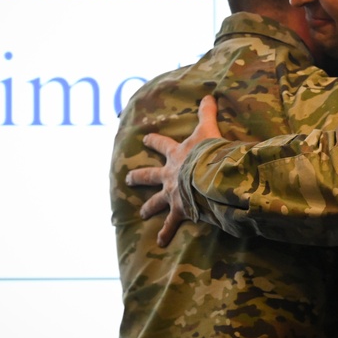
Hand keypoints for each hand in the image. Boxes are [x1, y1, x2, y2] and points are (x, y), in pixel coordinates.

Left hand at [126, 95, 222, 246]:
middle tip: (128, 179)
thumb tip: (208, 94)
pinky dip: (166, 233)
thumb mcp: (208, 129)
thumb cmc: (209, 152)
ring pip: (156, 201)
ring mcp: (173, 194)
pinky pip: (172, 224)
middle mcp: (170, 175)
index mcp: (176, 155)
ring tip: (143, 214)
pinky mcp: (180, 210)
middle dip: (139, 177)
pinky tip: (160, 242)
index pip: (161, 144)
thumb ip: (207, 113)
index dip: (153, 140)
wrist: (209, 175)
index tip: (144, 138)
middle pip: (149, 175)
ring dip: (149, 207)